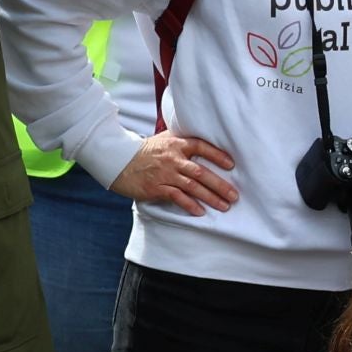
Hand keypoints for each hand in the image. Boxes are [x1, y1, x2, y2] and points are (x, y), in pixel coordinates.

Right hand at [111, 130, 237, 214]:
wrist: (117, 161)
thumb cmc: (144, 152)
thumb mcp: (162, 140)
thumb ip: (181, 141)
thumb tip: (203, 141)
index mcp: (175, 144)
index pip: (200, 146)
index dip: (217, 155)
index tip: (231, 165)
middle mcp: (171, 158)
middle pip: (200, 172)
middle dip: (220, 185)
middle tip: (234, 196)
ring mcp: (164, 174)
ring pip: (192, 186)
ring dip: (210, 197)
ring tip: (224, 206)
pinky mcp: (155, 187)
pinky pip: (176, 197)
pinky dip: (189, 205)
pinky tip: (200, 212)